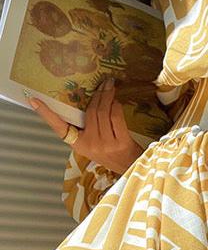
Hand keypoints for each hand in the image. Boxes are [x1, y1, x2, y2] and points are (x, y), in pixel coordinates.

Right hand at [27, 75, 144, 174]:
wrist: (131, 166)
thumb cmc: (112, 152)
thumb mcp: (94, 142)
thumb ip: (87, 126)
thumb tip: (85, 99)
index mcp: (79, 144)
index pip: (58, 127)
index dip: (46, 113)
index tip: (33, 100)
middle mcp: (90, 144)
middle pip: (89, 112)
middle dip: (96, 94)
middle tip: (102, 83)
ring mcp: (105, 144)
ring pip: (102, 111)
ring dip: (107, 96)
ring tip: (109, 86)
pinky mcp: (120, 142)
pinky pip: (115, 116)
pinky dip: (116, 105)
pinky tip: (117, 101)